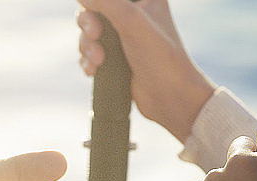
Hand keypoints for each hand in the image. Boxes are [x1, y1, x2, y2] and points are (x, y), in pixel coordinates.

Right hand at [77, 0, 214, 141]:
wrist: (169, 96)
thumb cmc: (160, 56)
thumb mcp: (131, 20)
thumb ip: (105, 1)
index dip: (95, 4)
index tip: (96, 17)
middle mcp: (133, 13)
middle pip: (93, 10)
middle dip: (88, 25)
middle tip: (95, 36)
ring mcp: (123, 36)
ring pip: (89, 32)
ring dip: (87, 46)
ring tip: (98, 62)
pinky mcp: (116, 57)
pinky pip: (90, 52)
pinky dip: (87, 60)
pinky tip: (93, 70)